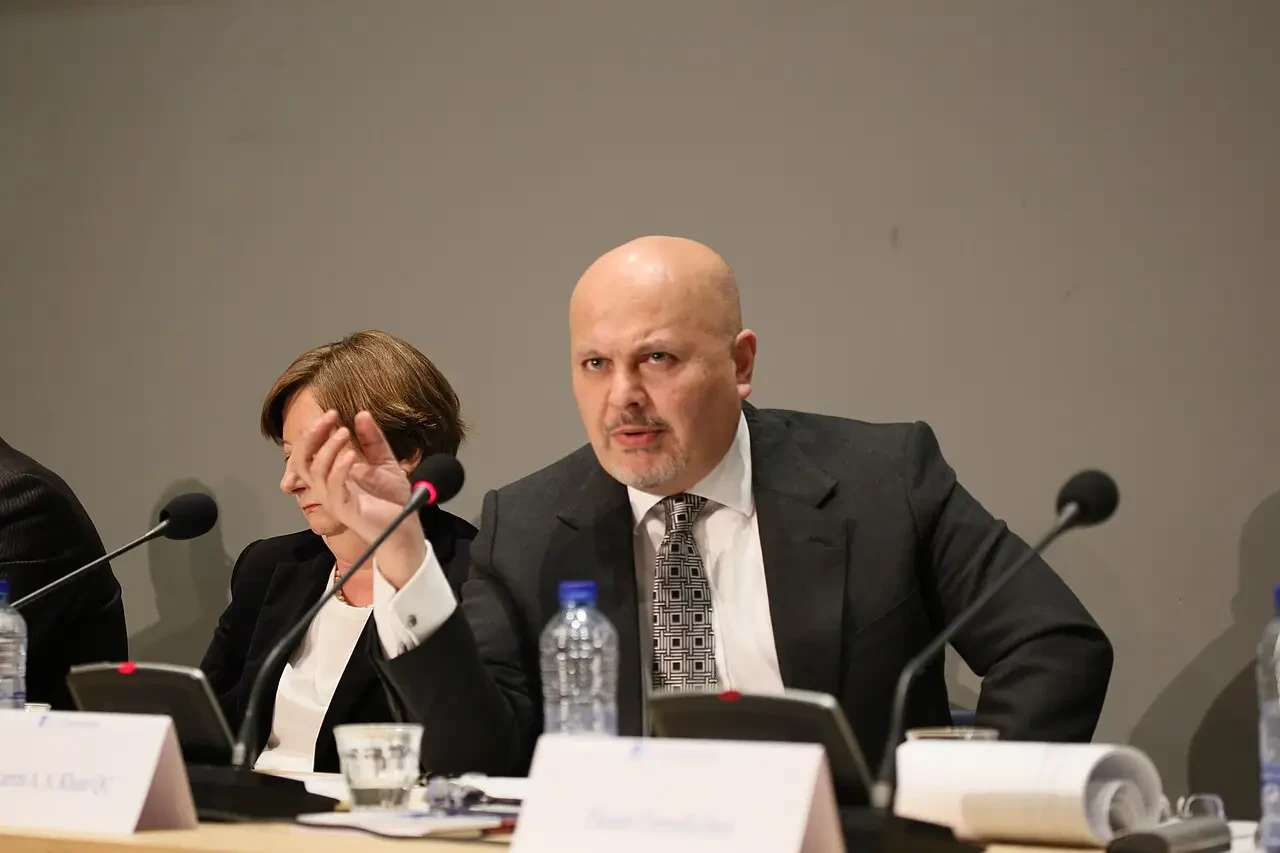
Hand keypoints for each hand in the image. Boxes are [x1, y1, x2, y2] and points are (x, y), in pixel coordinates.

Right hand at [288, 410, 425, 586]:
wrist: (406, 528)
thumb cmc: (392, 499)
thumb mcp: (384, 462)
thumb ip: (373, 440)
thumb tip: (362, 414)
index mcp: (332, 476)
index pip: (310, 452)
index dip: (316, 432)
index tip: (332, 414)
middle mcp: (328, 487)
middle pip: (302, 461)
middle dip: (311, 436)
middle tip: (329, 417)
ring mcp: (335, 500)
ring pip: (316, 473)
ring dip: (328, 449)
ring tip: (344, 432)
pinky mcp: (346, 511)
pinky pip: (334, 489)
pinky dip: (339, 469)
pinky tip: (351, 455)